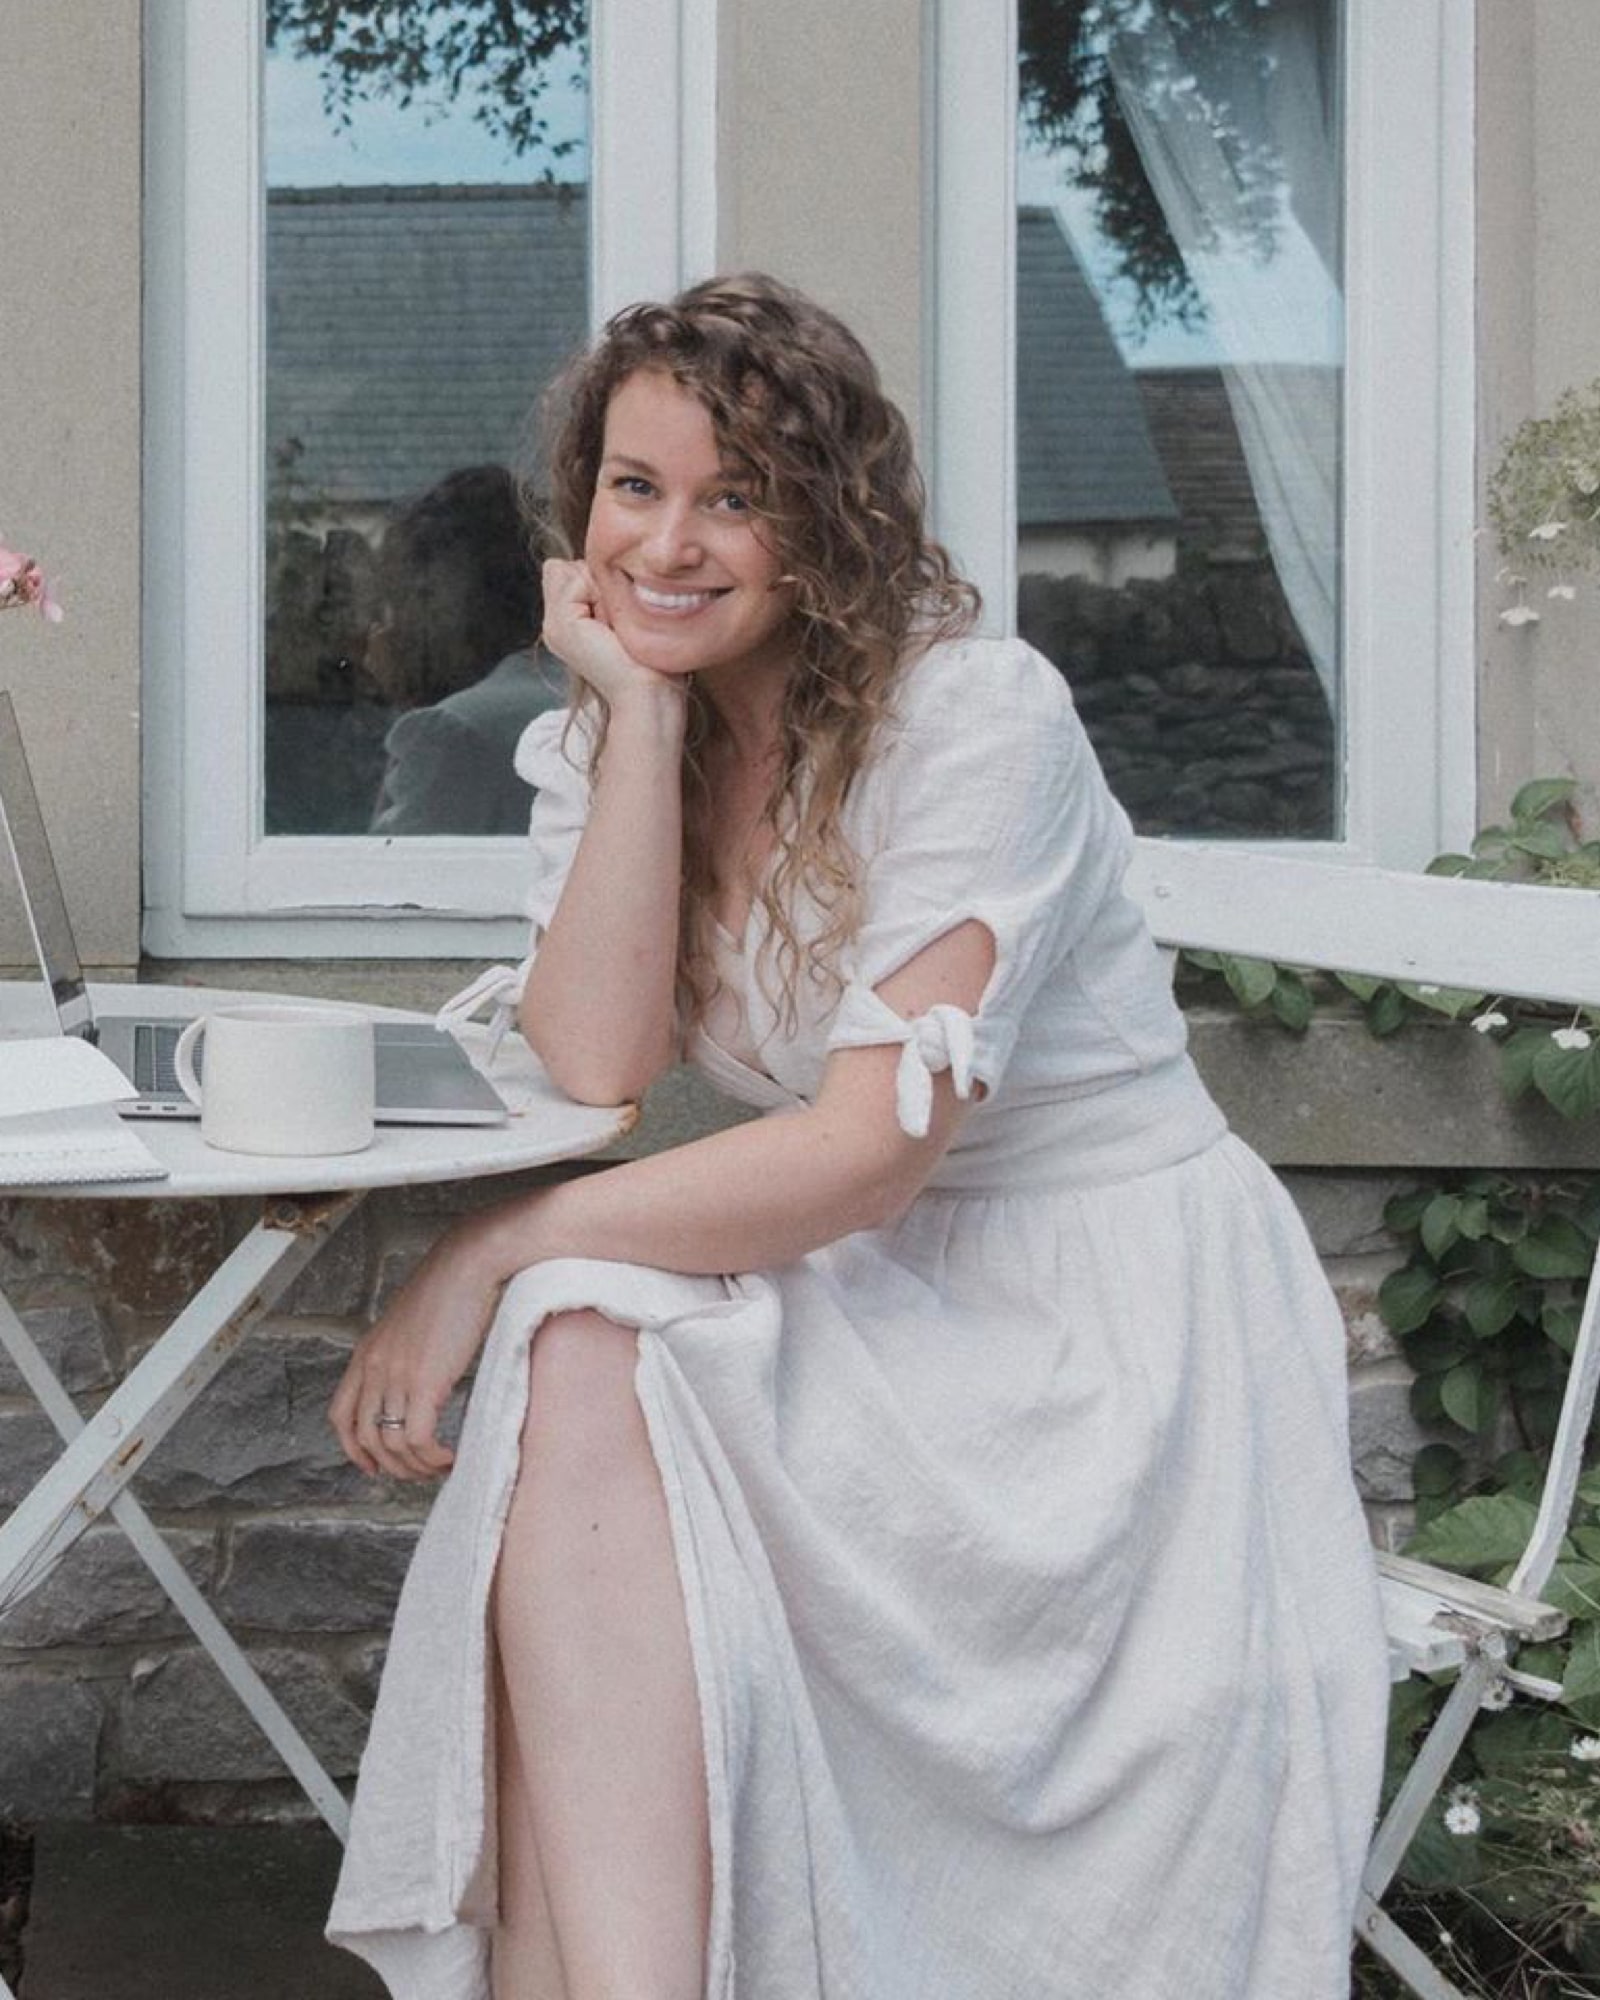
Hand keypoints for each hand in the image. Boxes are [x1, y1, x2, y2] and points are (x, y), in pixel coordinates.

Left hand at [328, 1217, 509, 1481]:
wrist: (469, 1264)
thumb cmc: (452, 1286)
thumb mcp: (413, 1323)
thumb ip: (406, 1351)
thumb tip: (421, 1378)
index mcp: (367, 1353)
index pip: (341, 1415)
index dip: (354, 1448)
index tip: (375, 1463)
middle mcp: (374, 1367)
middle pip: (364, 1438)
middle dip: (390, 1465)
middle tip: (417, 1471)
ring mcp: (396, 1375)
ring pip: (390, 1445)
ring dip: (413, 1466)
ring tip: (438, 1466)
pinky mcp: (424, 1382)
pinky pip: (417, 1440)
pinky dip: (432, 1457)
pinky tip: (450, 1456)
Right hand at [542, 558, 679, 708]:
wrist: (648, 695)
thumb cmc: (650, 661)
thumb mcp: (626, 618)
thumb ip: (603, 592)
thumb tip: (592, 566)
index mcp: (569, 624)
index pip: (569, 570)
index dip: (600, 582)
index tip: (621, 618)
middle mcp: (556, 626)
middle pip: (567, 567)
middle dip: (600, 583)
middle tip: (618, 624)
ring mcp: (555, 626)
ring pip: (569, 570)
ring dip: (601, 588)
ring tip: (615, 626)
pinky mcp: (562, 625)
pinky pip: (575, 578)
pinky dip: (599, 593)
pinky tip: (610, 626)